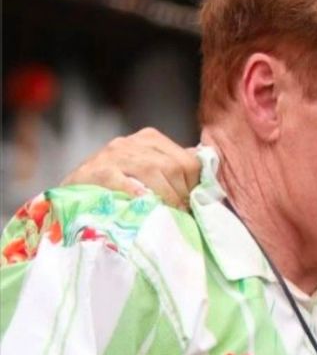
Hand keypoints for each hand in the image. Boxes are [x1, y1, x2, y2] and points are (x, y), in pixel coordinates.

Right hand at [60, 128, 201, 210]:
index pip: (187, 159)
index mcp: (150, 139)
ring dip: (166, 197)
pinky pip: (121, 180)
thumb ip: (174, 170)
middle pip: (173, 166)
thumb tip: (205, 172)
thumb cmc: (116, 187)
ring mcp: (113, 155)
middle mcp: (132, 143)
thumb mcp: (148, 173)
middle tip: (182, 214)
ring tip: (170, 215)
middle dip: (182, 194)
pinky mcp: (96, 171)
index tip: (192, 204)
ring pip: (152, 170)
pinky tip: (144, 204)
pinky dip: (136, 192)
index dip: (194, 185)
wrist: (73, 194)